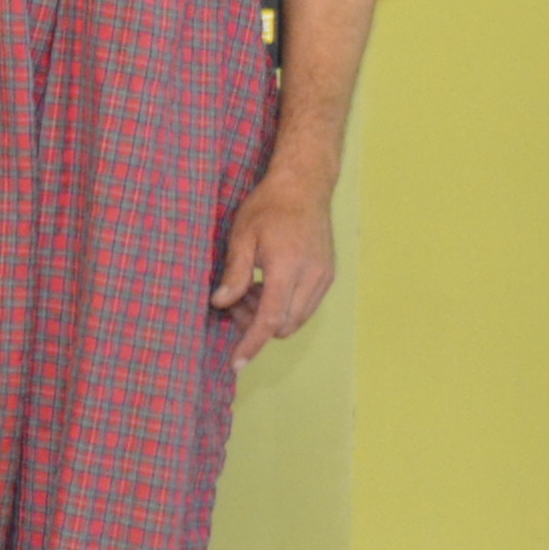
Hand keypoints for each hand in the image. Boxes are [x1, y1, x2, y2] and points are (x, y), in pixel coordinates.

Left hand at [213, 165, 336, 359]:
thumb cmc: (268, 206)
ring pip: (295, 319)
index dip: (251, 344)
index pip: (269, 320)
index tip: (236, 363)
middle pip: (283, 325)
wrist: (304, 186)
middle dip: (255, 325)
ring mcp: (323, 278)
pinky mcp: (328, 275)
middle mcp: (311, 277)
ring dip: (269, 316)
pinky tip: (265, 286)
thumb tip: (221, 304)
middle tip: (233, 302)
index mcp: (286, 268)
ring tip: (248, 290)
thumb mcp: (242, 236)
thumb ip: (234, 273)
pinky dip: (283, 307)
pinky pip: (305, 306)